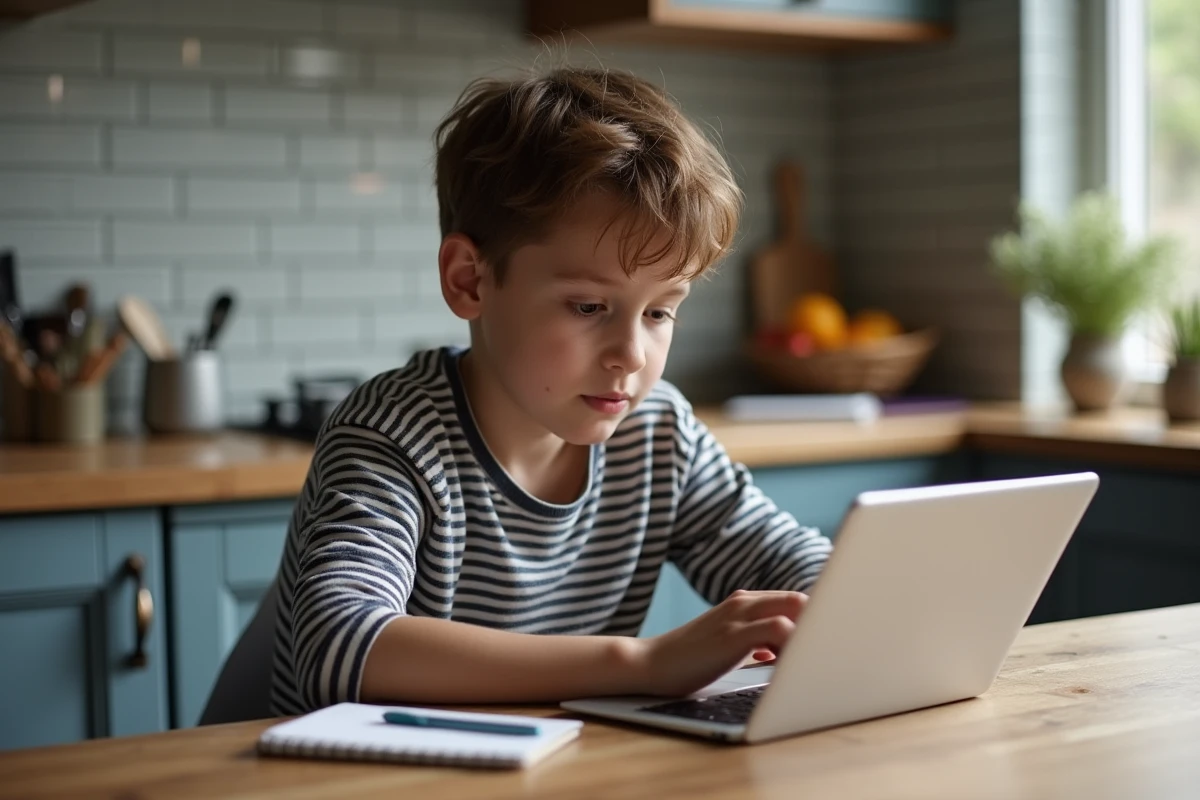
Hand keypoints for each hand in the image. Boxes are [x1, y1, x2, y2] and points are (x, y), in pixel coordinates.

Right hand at [635, 589, 806, 696]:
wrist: (650, 664)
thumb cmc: (690, 660)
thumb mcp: (730, 643)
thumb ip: (757, 640)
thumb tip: (786, 649)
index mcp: (745, 602)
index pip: (795, 600)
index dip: (816, 618)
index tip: (824, 642)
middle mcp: (744, 603)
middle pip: (801, 600)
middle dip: (819, 625)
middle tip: (820, 655)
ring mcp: (738, 617)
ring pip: (796, 609)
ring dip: (810, 635)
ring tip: (808, 665)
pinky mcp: (732, 636)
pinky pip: (779, 628)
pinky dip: (794, 643)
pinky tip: (788, 668)